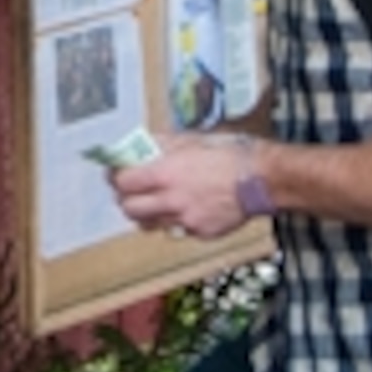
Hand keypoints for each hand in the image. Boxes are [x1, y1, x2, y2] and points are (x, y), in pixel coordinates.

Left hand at [111, 134, 260, 243]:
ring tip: (152, 202)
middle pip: (129, 209)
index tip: (114, 173)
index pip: (122, 182)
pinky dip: (176, 220)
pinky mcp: (200, 232)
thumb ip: (161, 144)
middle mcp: (171, 200)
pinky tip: (186, 207)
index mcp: (165, 173)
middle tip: (129, 191)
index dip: (114, 177)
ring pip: (150, 224)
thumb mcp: (189, 139)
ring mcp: (185, 220)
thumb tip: (140, 144)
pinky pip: (178, 229)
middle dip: (125, 200)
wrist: (258, 179)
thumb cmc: (226, 153)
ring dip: (146, 214)